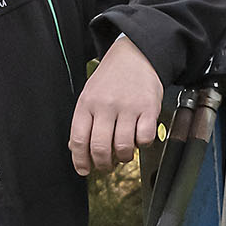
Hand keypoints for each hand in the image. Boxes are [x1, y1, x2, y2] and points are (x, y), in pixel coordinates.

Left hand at [70, 36, 165, 174]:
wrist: (136, 55)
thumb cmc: (112, 78)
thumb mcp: (90, 94)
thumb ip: (83, 121)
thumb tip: (77, 150)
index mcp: (87, 103)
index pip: (79, 140)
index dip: (81, 160)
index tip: (84, 170)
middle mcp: (105, 105)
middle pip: (100, 148)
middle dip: (103, 165)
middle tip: (106, 166)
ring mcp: (128, 107)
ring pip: (123, 147)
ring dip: (124, 158)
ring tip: (124, 154)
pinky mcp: (148, 108)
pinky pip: (145, 139)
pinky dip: (142, 145)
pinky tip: (139, 138)